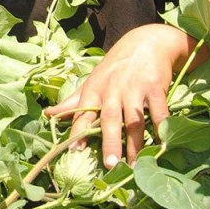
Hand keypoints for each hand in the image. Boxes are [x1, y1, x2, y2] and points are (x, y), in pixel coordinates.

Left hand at [44, 24, 184, 168]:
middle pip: (110, 119)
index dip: (78, 131)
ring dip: (135, 144)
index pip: (84, 112)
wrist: (146, 42)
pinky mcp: (156, 88)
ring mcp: (135, 88)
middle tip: (110, 165)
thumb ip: (73, 101)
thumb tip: (49, 115)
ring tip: (134, 166)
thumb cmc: (115, 68)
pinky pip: (159, 113)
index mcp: (94, 89)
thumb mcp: (93, 81)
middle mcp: (113, 89)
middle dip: (110, 142)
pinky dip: (160, 129)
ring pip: (134, 120)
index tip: (75, 151)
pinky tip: (160, 145)